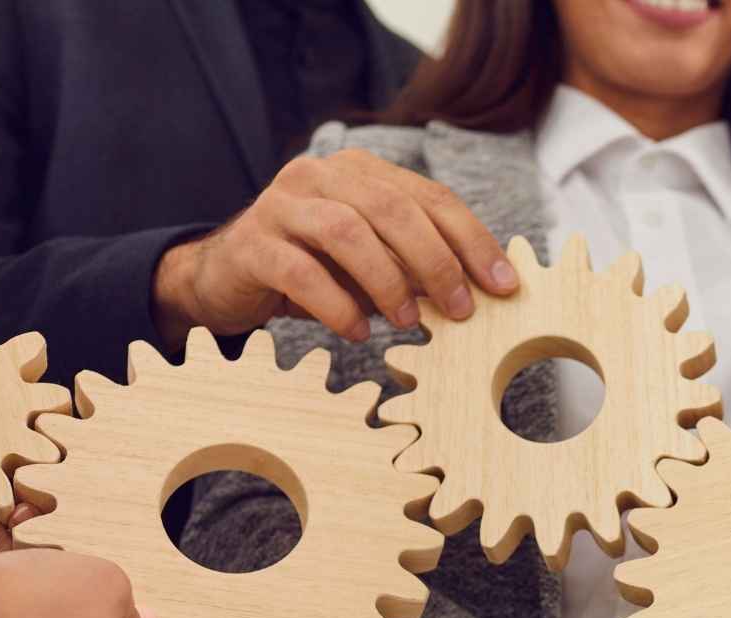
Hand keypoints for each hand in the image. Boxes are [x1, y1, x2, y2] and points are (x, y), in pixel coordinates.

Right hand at [151, 148, 518, 344]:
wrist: (227, 278)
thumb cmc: (313, 270)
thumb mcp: (373, 263)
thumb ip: (418, 264)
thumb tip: (484, 290)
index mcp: (359, 172)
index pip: (430, 197)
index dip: (472, 240)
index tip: (504, 284)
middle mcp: (320, 176)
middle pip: (392, 209)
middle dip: (436, 261)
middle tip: (460, 310)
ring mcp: (281, 205)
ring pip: (347, 232)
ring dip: (388, 282)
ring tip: (409, 322)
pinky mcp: (252, 243)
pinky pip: (301, 271)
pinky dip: (337, 305)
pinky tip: (357, 332)